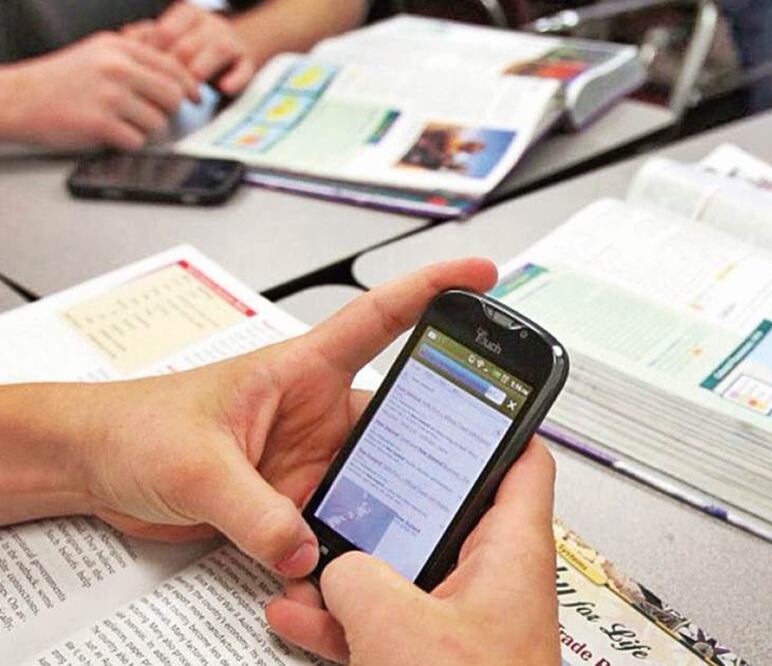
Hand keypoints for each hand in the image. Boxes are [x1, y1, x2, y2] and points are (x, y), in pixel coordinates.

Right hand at [0, 32, 198, 149]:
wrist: (18, 98)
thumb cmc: (60, 79)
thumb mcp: (97, 53)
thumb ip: (136, 55)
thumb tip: (177, 65)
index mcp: (119, 48)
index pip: (174, 68)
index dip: (189, 87)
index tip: (194, 97)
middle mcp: (117, 68)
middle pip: (172, 96)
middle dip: (167, 110)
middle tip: (151, 113)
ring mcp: (109, 96)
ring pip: (157, 122)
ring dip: (144, 128)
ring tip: (120, 121)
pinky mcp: (101, 124)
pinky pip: (137, 141)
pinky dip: (127, 142)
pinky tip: (110, 133)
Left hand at [71, 258, 496, 577]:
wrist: (92, 465)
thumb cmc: (133, 426)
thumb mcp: (196, 464)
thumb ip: (254, 510)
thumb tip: (305, 550)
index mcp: (299, 368)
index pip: (379, 318)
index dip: (432, 290)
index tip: (480, 274)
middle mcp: (314, 411)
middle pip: (395, 418)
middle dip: (433, 437)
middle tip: (471, 462)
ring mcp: (306, 457)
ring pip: (373, 477)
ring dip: (387, 502)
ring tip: (410, 528)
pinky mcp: (290, 498)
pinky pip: (338, 519)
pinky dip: (349, 541)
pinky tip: (353, 561)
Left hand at [125, 3, 255, 94]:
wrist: (235, 51)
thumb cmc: (193, 50)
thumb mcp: (170, 39)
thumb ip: (147, 37)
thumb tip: (124, 39)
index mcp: (186, 14)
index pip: (164, 31)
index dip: (153, 56)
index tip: (144, 77)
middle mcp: (211, 24)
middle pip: (188, 44)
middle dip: (175, 70)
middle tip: (163, 92)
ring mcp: (231, 42)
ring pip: (217, 51)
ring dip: (200, 73)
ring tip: (190, 94)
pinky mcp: (249, 62)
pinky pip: (244, 69)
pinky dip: (235, 79)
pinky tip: (224, 88)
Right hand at [265, 438, 559, 665]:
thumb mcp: (399, 627)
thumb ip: (358, 578)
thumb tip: (335, 567)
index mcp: (511, 552)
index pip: (522, 461)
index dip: (495, 423)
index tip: (461, 398)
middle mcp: (492, 580)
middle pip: (443, 512)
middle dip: (388, 499)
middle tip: (351, 473)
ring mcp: (461, 624)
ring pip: (404, 570)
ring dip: (352, 562)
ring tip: (305, 547)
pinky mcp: (433, 660)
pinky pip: (386, 622)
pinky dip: (345, 618)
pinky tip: (298, 612)